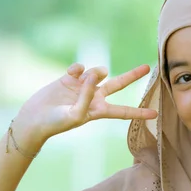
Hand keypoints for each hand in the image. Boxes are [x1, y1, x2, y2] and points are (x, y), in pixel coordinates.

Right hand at [15, 63, 157, 141]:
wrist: (34, 119)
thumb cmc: (55, 123)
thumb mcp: (75, 115)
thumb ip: (87, 95)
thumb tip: (95, 72)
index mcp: (98, 111)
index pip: (123, 111)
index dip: (138, 112)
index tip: (155, 114)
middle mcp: (93, 97)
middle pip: (118, 85)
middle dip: (132, 76)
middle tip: (148, 67)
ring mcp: (82, 86)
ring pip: (98, 72)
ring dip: (95, 72)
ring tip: (83, 78)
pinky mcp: (69, 78)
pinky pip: (81, 67)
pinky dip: (78, 69)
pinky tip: (71, 74)